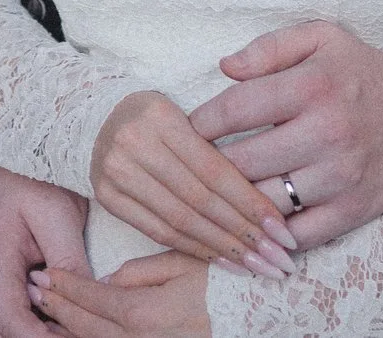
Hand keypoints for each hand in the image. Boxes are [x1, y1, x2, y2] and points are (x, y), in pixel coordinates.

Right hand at [0, 168, 90, 337]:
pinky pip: (19, 317)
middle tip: (83, 335)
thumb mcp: (58, 215)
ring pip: (9, 330)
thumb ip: (68, 260)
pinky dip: (41, 325)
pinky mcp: (7, 285)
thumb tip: (84, 299)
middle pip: (5, 334)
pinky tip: (69, 322)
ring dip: (42, 334)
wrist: (23, 161)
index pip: (12, 322)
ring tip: (80, 329)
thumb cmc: (38, 181)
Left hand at [31, 252, 209, 337]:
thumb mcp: (182, 264)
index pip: (91, 298)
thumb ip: (138, 272)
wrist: (258, 314)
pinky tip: (78, 333)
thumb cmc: (224, 285)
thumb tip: (107, 282)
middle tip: (36, 290)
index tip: (45, 274)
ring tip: (47, 316)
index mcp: (142, 312)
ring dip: (67, 331)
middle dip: (57, 307)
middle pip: (85, 327)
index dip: (65, 286)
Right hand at [90, 90, 296, 275]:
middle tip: (277, 258)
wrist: (100, 117)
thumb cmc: (160, 118)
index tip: (282, 229)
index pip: (215, 170)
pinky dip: (192, 248)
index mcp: (163, 117)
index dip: (251, 202)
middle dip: (243, 233)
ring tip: (255, 266)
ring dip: (222, 248)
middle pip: (199, 199)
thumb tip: (267, 200)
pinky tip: (221, 260)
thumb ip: (218, 150)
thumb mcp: (188, 117)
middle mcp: (136, 144)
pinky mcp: (106, 197)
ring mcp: (117, 172)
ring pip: (180, 220)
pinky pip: (156, 231)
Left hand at [188, 20, 382, 248]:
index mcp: (315, 86)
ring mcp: (340, 178)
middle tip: (191, 167)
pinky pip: (296, 235)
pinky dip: (269, 234)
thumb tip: (225, 68)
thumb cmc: (363, 76)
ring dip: (235, 201)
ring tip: (216, 194)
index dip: (202, 122)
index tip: (188, 129)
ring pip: (264, 203)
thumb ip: (271, 48)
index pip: (237, 109)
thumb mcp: (324, 40)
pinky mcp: (352, 212)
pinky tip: (252, 222)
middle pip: (243, 161)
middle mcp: (328, 133)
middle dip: (208, 166)